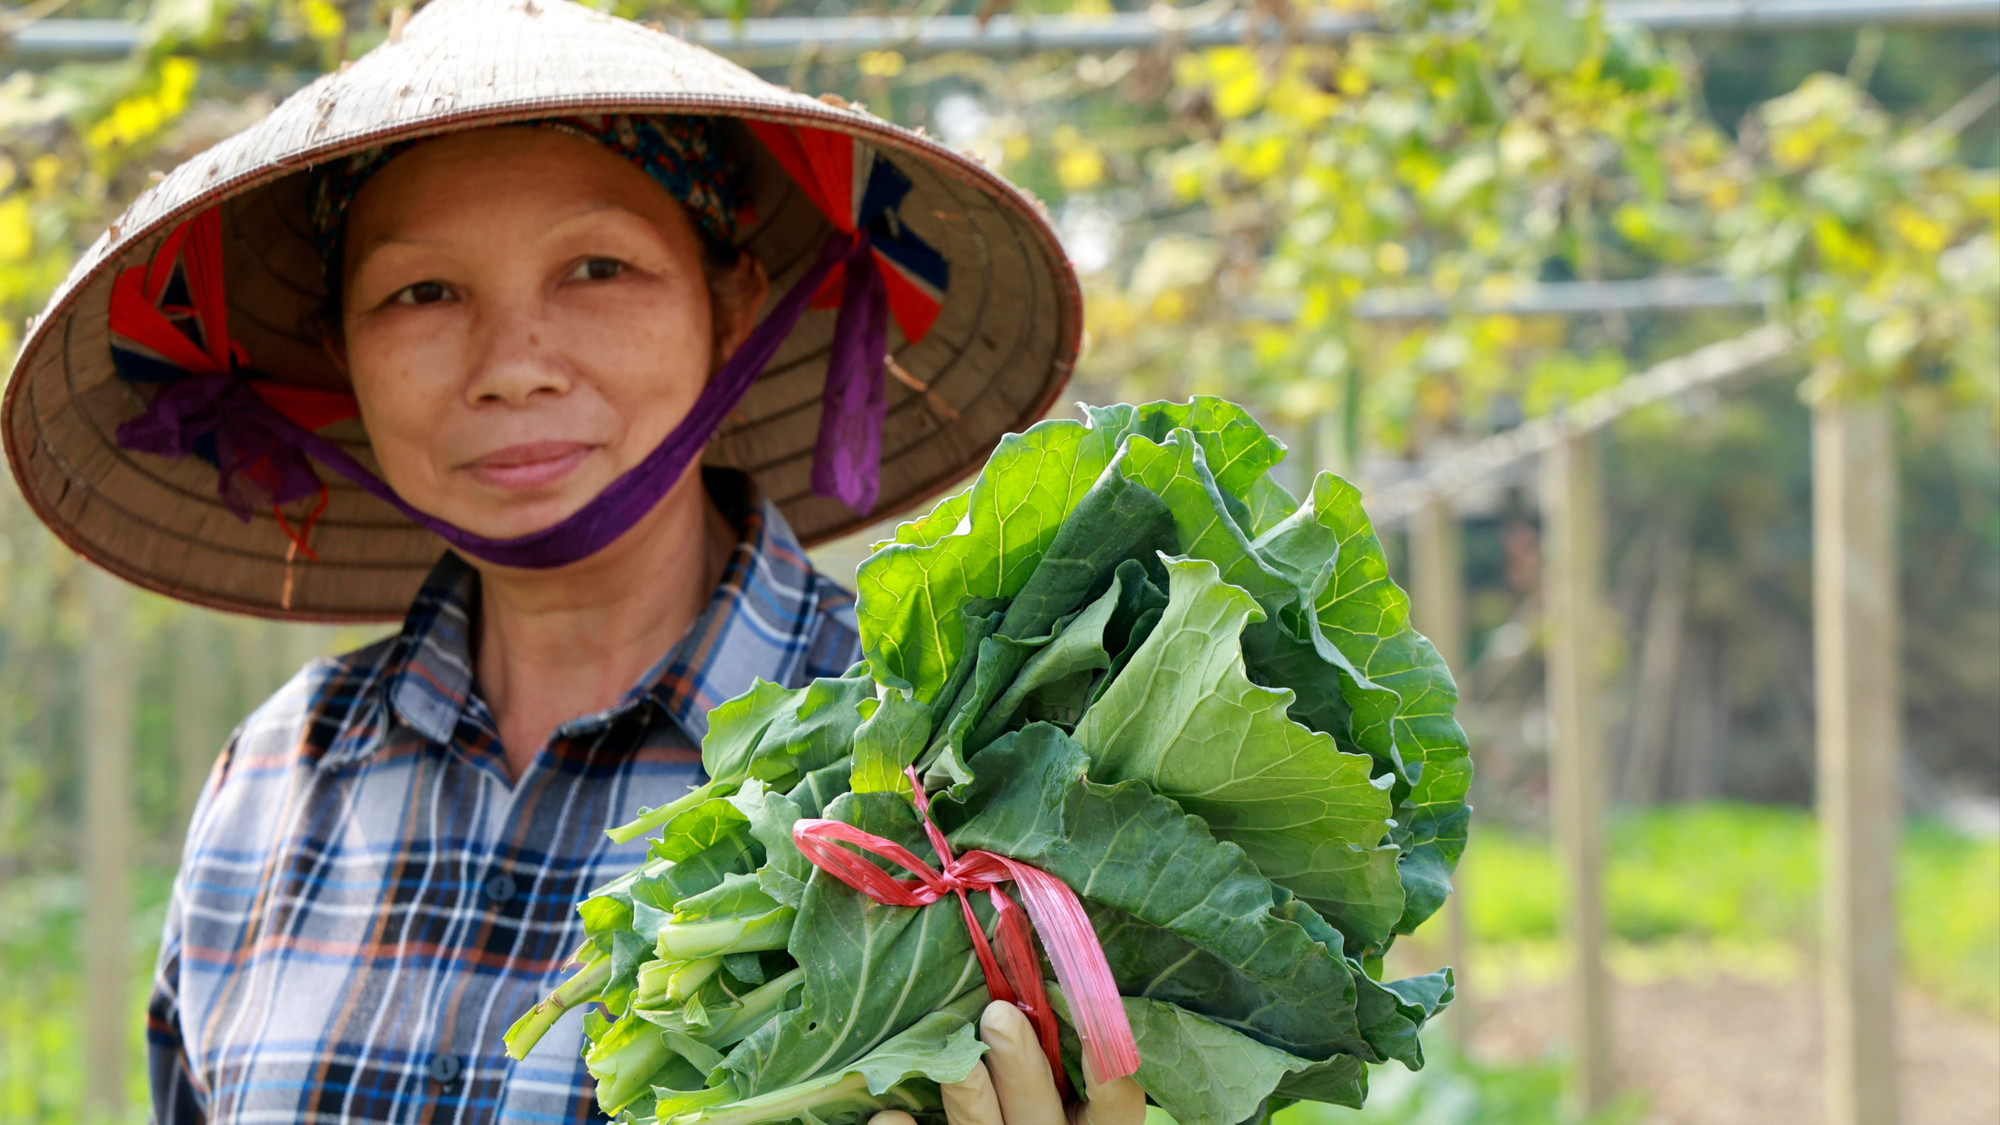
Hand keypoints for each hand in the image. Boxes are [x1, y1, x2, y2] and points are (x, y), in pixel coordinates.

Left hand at [870, 1001, 1145, 1124]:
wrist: (997, 1119)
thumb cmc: (1028, 1083)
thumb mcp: (1057, 1065)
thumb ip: (1055, 1026)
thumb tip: (1030, 937)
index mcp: (1084, 1119)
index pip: (1117, 1109)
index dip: (1112, 1080)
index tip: (1098, 1039)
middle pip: (1040, 1117)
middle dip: (1022, 1068)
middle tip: (999, 1016)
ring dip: (969, 1096)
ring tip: (955, 1060)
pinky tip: (890, 1115)